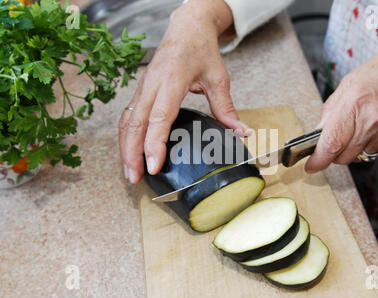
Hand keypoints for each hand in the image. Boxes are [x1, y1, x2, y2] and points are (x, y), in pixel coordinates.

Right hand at [119, 0, 248, 182]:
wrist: (187, 27)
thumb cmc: (200, 49)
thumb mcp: (218, 77)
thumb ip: (226, 108)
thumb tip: (241, 132)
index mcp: (172, 81)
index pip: (159, 117)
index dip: (154, 144)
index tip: (153, 166)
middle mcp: (152, 85)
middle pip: (135, 123)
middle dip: (132, 153)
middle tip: (134, 177)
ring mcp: (143, 87)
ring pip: (127, 121)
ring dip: (125, 147)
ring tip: (129, 171)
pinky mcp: (141, 90)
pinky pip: (128, 116)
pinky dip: (126, 136)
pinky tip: (130, 152)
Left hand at [305, 38, 377, 172]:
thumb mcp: (350, 82)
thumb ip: (331, 110)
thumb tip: (319, 132)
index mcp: (354, 105)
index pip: (331, 144)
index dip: (318, 160)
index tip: (311, 166)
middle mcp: (371, 124)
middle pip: (342, 157)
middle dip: (334, 152)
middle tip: (338, 137)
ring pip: (358, 157)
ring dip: (353, 148)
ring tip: (361, 126)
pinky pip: (376, 152)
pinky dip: (370, 145)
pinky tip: (375, 127)